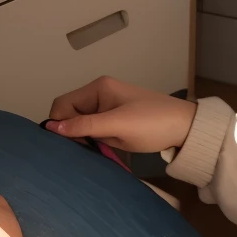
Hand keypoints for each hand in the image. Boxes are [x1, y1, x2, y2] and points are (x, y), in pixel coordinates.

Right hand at [46, 76, 196, 153]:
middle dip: (73, 131)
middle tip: (88, 147)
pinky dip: (94, 139)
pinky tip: (103, 147)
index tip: (75, 142)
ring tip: (100, 147)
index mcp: (98, 88)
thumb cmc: (152, 124)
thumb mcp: (117, 126)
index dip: (61, 124)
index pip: (62, 104)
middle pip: (69, 113)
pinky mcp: (114, 119)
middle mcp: (99, 94)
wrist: (185, 128)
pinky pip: (93, 128)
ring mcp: (107, 107)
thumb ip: (84, 126)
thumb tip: (51, 127)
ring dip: (84, 137)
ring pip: (80, 123)